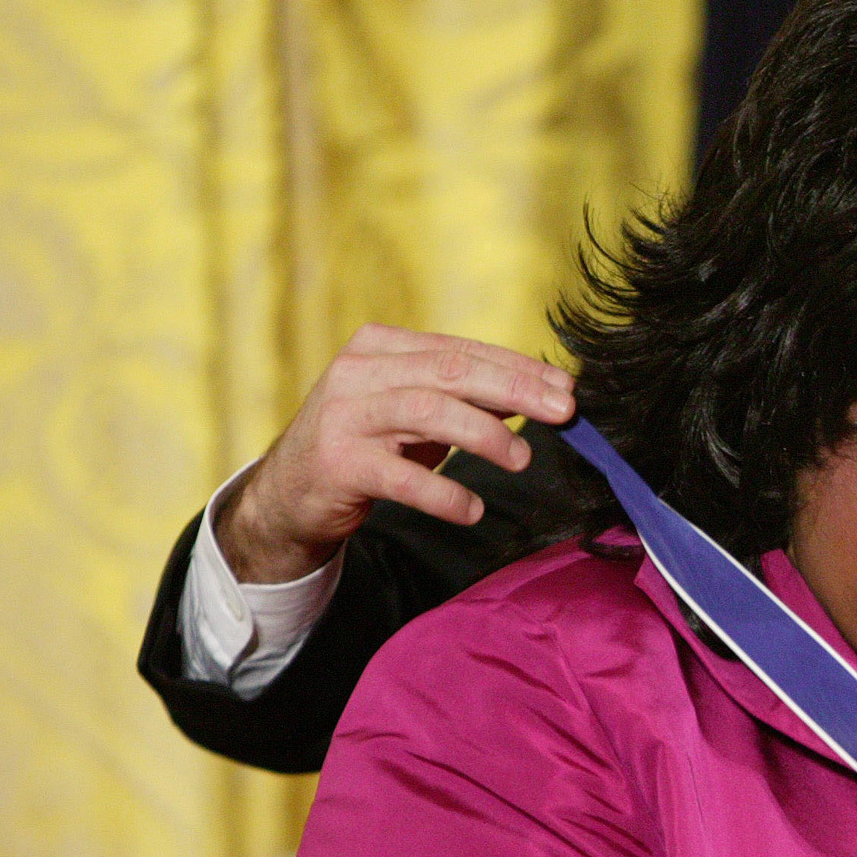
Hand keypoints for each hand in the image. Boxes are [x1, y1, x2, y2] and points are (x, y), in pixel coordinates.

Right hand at [216, 326, 575, 582]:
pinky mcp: (338, 464)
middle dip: (514, 390)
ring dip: (484, 435)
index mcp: (381, 347)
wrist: (290, 492)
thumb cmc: (366, 445)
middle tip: (563, 413)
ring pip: (427, 411)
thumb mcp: (415, 413)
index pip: (461, 351)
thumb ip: (465, 399)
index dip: (518, 368)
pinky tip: (472, 509)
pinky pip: (400, 477)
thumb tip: (537, 396)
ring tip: (521, 459)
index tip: (566, 388)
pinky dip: (442, 493)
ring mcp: (344, 415)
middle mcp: (359, 372)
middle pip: (450, 372)